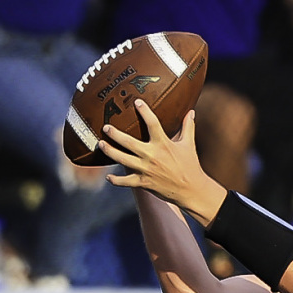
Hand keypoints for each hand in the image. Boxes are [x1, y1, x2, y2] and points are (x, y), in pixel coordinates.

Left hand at [100, 101, 226, 224]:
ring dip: (110, 151)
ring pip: (122, 159)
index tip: (136, 102)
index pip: (152, 123)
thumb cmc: (190, 166)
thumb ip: (188, 127)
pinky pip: (126, 181)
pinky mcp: (144, 182)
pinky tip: (109, 176)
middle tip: (105, 127)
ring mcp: (146, 170)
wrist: (191, 190)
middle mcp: (152, 156)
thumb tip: (191, 112)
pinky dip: (116, 180)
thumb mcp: (189, 145)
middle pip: (128, 142)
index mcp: (163, 144)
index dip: (144, 111)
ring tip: (101, 144)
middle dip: (115, 134)